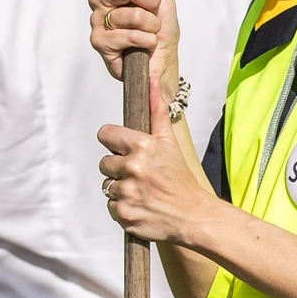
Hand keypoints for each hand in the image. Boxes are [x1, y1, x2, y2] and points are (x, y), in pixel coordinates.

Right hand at [90, 0, 180, 95]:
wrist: (162, 58)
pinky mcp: (98, 41)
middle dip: (151, 1)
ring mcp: (97, 18)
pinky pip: (128, 34)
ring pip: (132, 13)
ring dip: (152, 25)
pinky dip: (145, 40)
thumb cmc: (160, 23)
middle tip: (153, 11)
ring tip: (149, 31)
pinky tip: (143, 45)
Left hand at [98, 98, 217, 246]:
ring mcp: (126, 192)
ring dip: (120, 189)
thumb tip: (152, 81)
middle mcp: (132, 167)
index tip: (123, 150)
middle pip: (104, 163)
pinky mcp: (123, 213)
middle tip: (139, 175)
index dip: (114, 143)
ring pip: (107, 186)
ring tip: (142, 191)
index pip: (105, 135)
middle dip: (118, 168)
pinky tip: (139, 205)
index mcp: (142, 146)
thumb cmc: (181, 179)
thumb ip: (157, 112)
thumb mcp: (171, 143)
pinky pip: (110, 205)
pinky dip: (122, 207)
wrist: (192, 216)